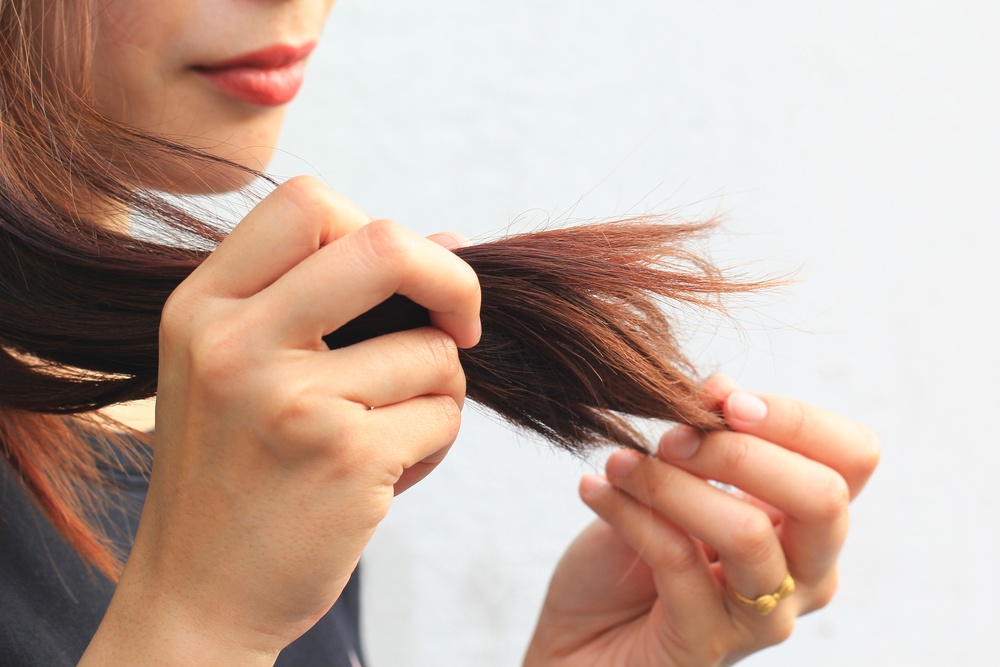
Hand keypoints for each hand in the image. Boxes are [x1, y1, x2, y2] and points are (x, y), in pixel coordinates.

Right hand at [81, 177, 480, 664]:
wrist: (200, 595)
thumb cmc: (235, 472)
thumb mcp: (247, 368)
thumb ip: (337, 296)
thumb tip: (454, 238)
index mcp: (202, 307)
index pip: (307, 201)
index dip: (375, 225)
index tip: (402, 281)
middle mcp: (235, 342)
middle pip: (384, 243)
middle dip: (452, 278)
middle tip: (462, 325)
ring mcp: (290, 400)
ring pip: (433, 349)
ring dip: (437, 391)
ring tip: (386, 435)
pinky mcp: (345, 457)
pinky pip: (443, 414)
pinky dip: (435, 443)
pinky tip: (385, 477)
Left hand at [524, 376, 878, 666]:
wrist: (578, 639)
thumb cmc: (630, 558)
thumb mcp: (670, 483)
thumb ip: (704, 438)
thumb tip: (722, 388)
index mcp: (808, 523)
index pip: (852, 458)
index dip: (795, 418)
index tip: (722, 400)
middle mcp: (805, 574)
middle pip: (823, 498)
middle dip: (738, 451)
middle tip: (669, 437)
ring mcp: (763, 619)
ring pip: (747, 533)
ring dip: (672, 482)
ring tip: (618, 462)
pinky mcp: (706, 645)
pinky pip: (678, 564)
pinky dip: (628, 513)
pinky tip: (592, 489)